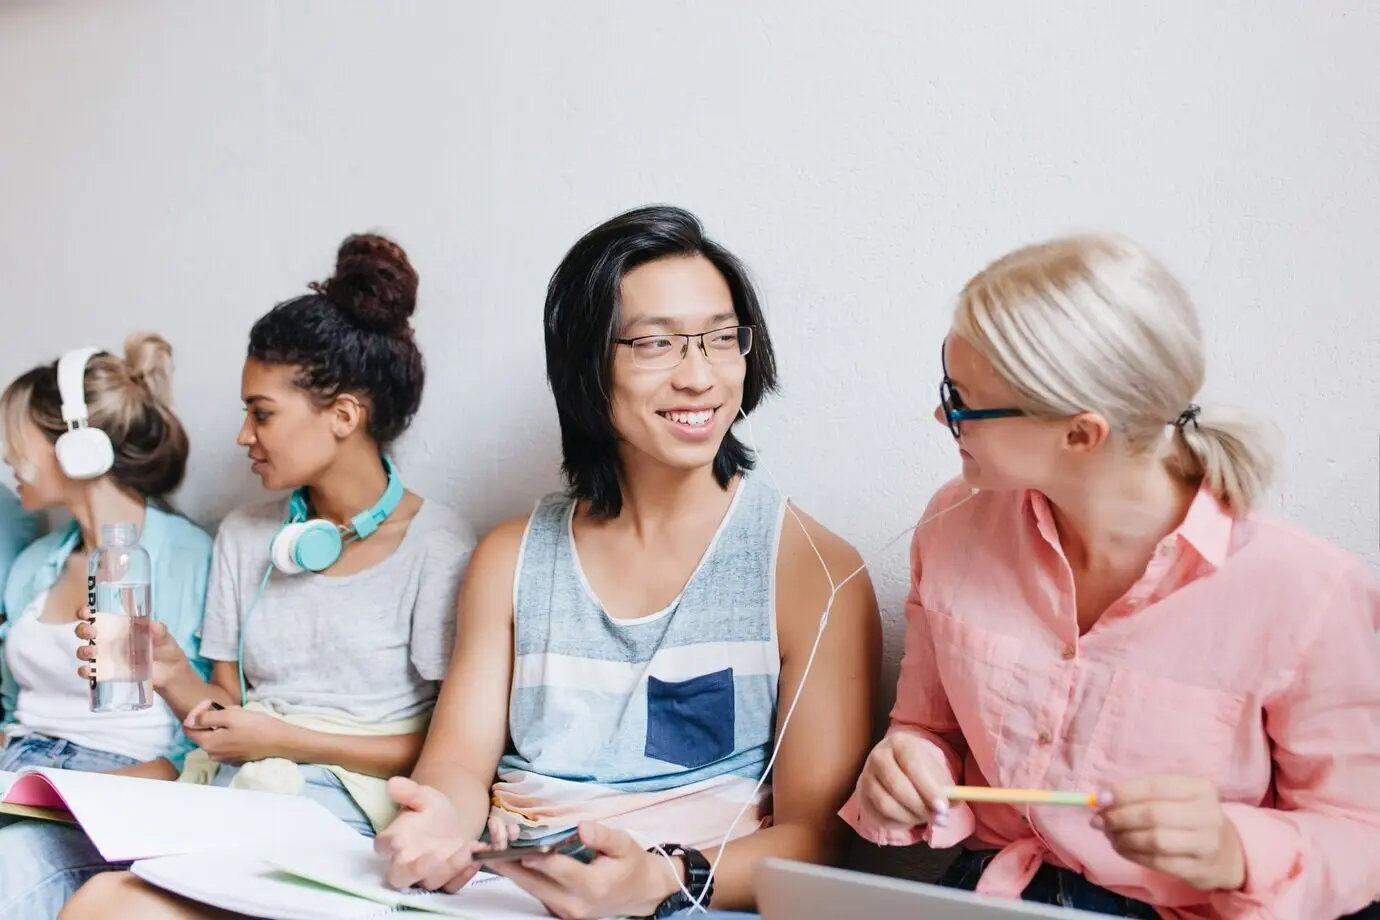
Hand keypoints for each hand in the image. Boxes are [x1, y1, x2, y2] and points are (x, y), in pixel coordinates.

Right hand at [75, 607, 187, 688]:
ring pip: (84, 651)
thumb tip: (154, 624)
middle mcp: (108, 640)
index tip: (85, 612)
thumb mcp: (164, 637)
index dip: (86, 613)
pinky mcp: (108, 673)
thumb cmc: (164, 648)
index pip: (97, 616)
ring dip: (83, 650)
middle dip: (83, 630)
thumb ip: (159, 631)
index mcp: (119, 626)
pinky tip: (88, 670)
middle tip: (92, 632)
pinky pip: (90, 672)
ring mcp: (106, 657)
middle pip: (86, 632)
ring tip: (93, 652)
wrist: (170, 672)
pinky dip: (85, 671)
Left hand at [183, 700, 289, 764]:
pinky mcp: (235, 758)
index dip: (197, 712)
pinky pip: (225, 743)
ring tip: (239, 717)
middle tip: (229, 709)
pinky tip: (244, 728)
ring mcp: (224, 758)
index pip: (189, 727)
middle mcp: (212, 754)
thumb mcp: (230, 715)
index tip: (211, 703)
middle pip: (202, 732)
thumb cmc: (256, 726)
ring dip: (222, 725)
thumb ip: (206, 717)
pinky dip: (229, 734)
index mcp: (208, 743)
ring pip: (215, 737)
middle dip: (212, 718)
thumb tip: (190, 720)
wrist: (280, 741)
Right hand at [374, 777, 506, 892]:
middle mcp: (404, 864)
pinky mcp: (446, 882)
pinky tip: (477, 858)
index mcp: (394, 841)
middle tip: (434, 857)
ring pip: (432, 882)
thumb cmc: (431, 811)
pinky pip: (452, 886)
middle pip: (401, 877)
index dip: (388, 845)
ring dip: (451, 868)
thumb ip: (409, 792)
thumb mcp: (424, 797)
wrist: (452, 822)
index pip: (383, 846)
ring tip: (469, 848)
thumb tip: (392, 783)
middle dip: (417, 870)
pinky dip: (465, 874)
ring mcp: (425, 876)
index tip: (398, 841)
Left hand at [488, 823, 678, 919]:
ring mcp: (565, 911)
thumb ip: (603, 836)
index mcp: (593, 887)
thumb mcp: (624, 844)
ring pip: (531, 889)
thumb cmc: (630, 864)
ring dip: (512, 869)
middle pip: (536, 883)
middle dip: (510, 865)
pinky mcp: (558, 911)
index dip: (539, 859)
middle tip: (486, 848)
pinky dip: (522, 875)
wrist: (639, 892)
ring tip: (491, 849)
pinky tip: (508, 858)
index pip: (560, 871)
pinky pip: (536, 892)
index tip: (518, 849)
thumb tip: (582, 827)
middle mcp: (575, 905)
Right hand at [855, 731, 952, 831]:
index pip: (911, 765)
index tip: (942, 807)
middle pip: (897, 786)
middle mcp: (878, 756)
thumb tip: (955, 802)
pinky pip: (880, 816)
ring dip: (911, 817)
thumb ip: (947, 786)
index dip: (928, 788)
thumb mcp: (935, 770)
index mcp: (899, 743)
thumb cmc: (919, 768)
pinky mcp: (862, 796)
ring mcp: (866, 777)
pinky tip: (912, 819)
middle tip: (940, 820)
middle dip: (921, 807)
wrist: (895, 765)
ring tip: (927, 819)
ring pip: (886, 804)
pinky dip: (899, 823)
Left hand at [1095, 775, 1245, 890]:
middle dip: (1119, 817)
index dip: (1124, 792)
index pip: (1155, 786)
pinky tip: (1122, 848)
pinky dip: (1132, 854)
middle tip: (1099, 821)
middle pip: (1153, 815)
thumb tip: (1101, 800)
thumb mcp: (1174, 797)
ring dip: (1123, 838)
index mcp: (1199, 788)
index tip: (1099, 799)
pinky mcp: (1198, 869)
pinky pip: (1157, 862)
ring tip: (1109, 835)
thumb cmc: (1189, 817)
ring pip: (1154, 840)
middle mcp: (1207, 814)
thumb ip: (1141, 794)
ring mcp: (1206, 844)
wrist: (1226, 853)